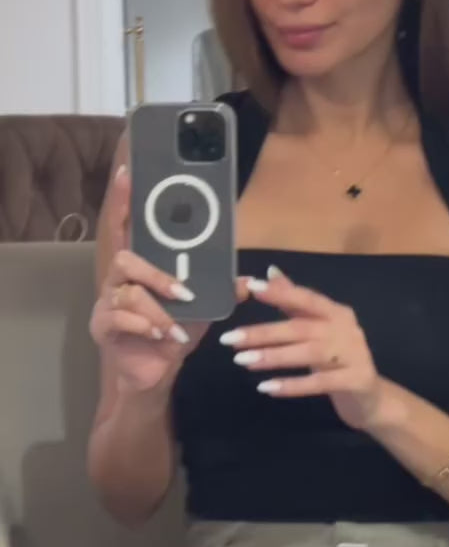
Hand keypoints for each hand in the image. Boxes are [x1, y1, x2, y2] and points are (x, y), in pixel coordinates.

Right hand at [91, 165, 249, 393]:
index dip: (124, 201)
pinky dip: (145, 325)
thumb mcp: (203, 310)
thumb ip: (221, 292)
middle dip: (156, 275)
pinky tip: (162, 336)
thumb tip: (249, 281)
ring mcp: (107, 302)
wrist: (157, 373)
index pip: (128, 227)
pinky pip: (118, 317)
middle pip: (125, 257)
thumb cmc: (176, 332)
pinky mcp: (102, 326)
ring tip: (174, 327)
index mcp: (141, 267)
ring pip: (127, 291)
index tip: (127, 173)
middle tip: (183, 294)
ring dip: (157, 309)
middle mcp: (119, 279)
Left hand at [219, 271, 387, 431]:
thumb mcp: (319, 329)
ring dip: (274, 357)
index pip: (306, 298)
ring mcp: (354, 355)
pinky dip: (292, 385)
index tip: (251, 287)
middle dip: (264, 332)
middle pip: (301, 327)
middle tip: (231, 339)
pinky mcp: (355, 380)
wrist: (373, 399)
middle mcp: (347, 329)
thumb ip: (295, 301)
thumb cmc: (340, 360)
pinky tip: (266, 388)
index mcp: (337, 312)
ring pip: (309, 353)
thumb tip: (270, 272)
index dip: (280, 293)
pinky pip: (319, 383)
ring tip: (242, 361)